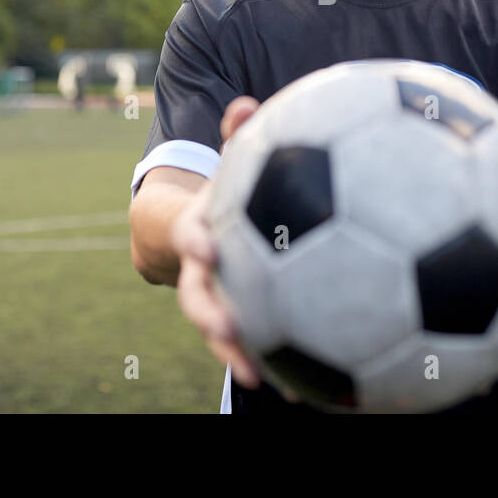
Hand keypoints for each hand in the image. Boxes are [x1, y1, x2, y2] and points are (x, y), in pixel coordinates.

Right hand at [171, 95, 272, 391]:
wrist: (195, 232)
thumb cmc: (226, 191)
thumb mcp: (230, 162)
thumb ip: (237, 136)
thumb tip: (246, 104)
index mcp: (200, 232)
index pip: (189, 237)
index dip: (195, 243)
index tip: (207, 248)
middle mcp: (202, 272)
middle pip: (197, 297)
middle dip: (208, 315)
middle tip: (225, 329)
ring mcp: (219, 300)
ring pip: (220, 334)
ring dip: (237, 356)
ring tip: (263, 380)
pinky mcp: (241, 321)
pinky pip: (257, 348)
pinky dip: (278, 368)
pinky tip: (308, 394)